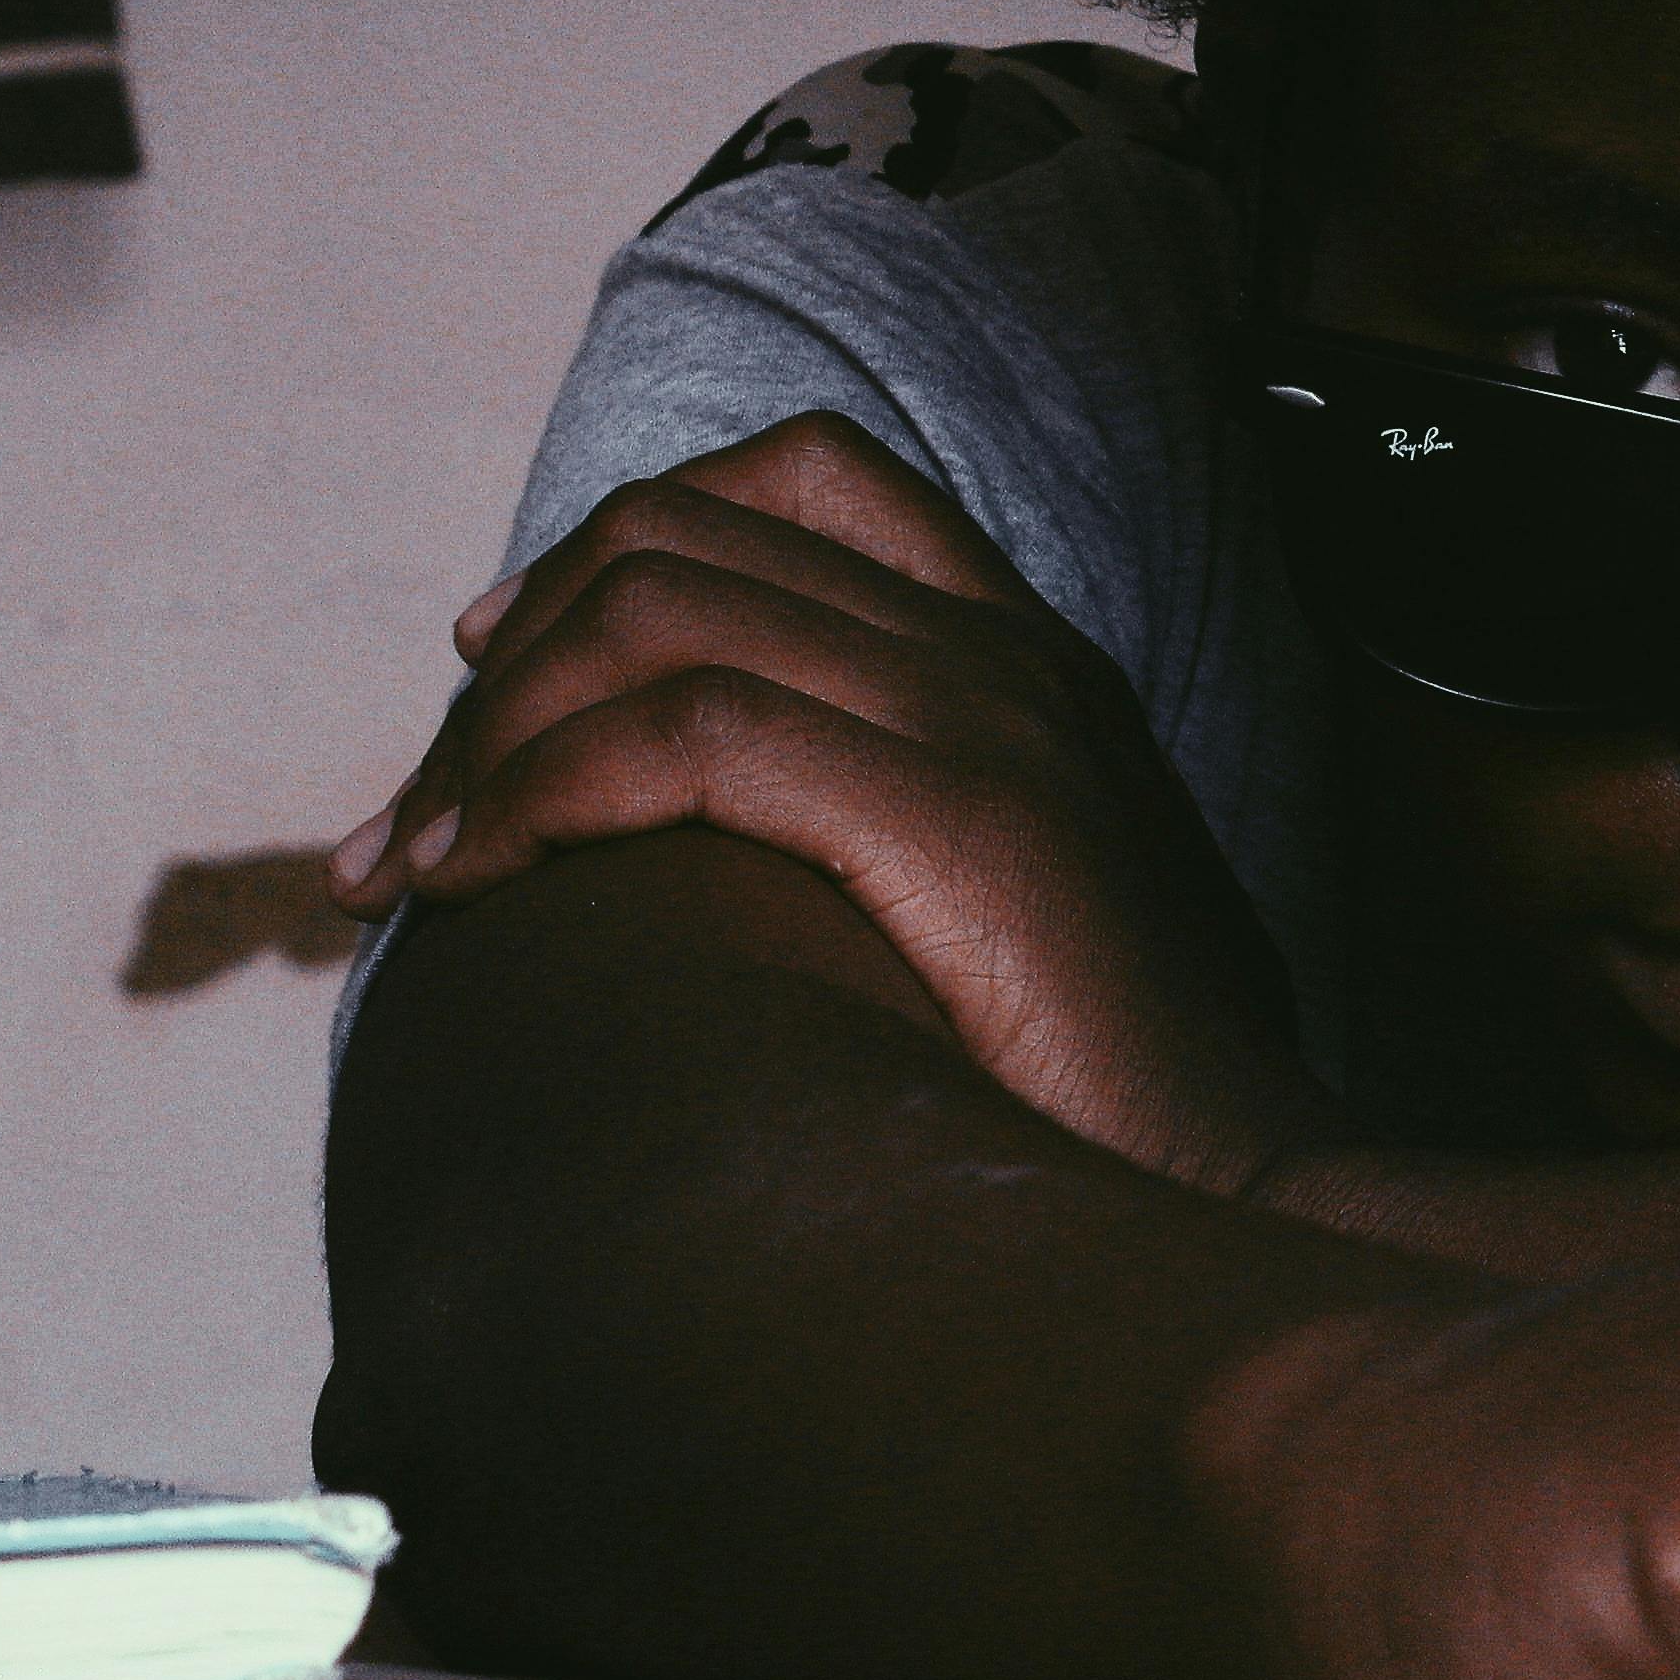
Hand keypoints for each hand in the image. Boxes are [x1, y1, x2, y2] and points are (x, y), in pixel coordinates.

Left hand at [330, 412, 1326, 1197]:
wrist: (1264, 1205)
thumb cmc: (1129, 1112)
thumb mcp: (1026, 918)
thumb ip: (909, 841)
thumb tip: (738, 882)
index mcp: (1030, 661)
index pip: (804, 475)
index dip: (617, 539)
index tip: (501, 662)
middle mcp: (1005, 656)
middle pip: (683, 534)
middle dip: (509, 659)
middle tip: (423, 804)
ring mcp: (988, 721)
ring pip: (656, 614)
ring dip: (489, 734)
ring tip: (414, 863)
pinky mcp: (959, 819)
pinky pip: (686, 736)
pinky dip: (542, 791)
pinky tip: (478, 880)